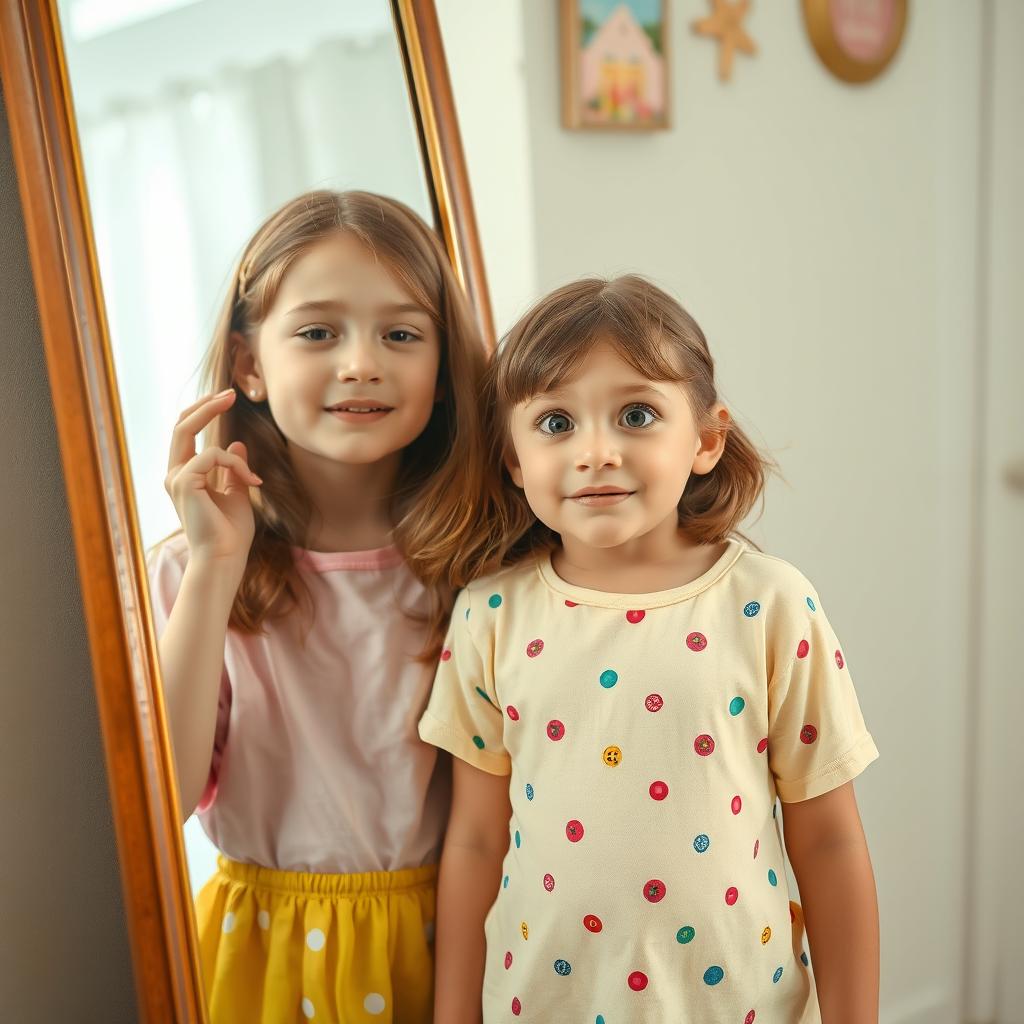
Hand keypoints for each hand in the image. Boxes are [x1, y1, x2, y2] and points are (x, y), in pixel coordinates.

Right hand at [164, 389, 261, 565]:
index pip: (185, 432)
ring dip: (234, 456)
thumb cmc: (231, 533)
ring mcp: (176, 478)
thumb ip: (233, 469)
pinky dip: (235, 465)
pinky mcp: (184, 483)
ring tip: (253, 480)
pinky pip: (213, 455)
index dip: (202, 411)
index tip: (226, 397)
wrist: (224, 557)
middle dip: (206, 405)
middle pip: (181, 425)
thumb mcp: (236, 493)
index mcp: (184, 476)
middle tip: (231, 394)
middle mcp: (175, 474)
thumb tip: (236, 444)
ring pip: (199, 438)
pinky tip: (250, 483)